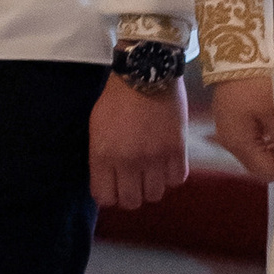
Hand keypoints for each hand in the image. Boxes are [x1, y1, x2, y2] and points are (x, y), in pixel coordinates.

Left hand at [90, 73, 189, 211]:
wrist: (145, 72)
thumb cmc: (116, 98)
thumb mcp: (96, 128)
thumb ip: (100, 158)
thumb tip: (108, 182)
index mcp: (103, 156)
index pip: (106, 198)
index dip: (111, 195)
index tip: (116, 185)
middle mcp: (128, 162)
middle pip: (132, 202)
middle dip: (133, 194)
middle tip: (136, 180)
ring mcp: (154, 157)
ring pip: (156, 194)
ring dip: (154, 185)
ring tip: (153, 170)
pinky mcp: (177, 149)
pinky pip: (176, 179)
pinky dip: (172, 175)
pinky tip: (168, 162)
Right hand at [209, 71, 273, 184]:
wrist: (234, 55)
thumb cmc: (255, 83)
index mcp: (238, 142)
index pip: (264, 172)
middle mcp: (229, 142)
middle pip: (257, 164)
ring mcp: (227, 131)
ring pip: (254, 152)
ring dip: (272, 148)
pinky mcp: (230, 120)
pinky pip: (249, 139)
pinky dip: (263, 138)